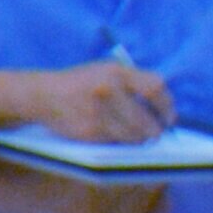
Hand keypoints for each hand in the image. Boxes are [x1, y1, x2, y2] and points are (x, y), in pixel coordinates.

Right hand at [15, 56, 174, 142]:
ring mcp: (98, 112)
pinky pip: (116, 142)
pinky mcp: (89, 130)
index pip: (155, 87)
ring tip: (137, 136)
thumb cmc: (81, 83)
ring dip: (139, 139)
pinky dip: (120, 141)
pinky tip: (114, 135)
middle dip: (156, 130)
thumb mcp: (105, 70)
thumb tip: (164, 107)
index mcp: (116, 71)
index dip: (167, 105)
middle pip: (148, 120)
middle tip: (156, 133)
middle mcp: (108, 90)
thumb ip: (133, 81)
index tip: (169, 117)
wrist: (43, 94)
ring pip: (134, 135)